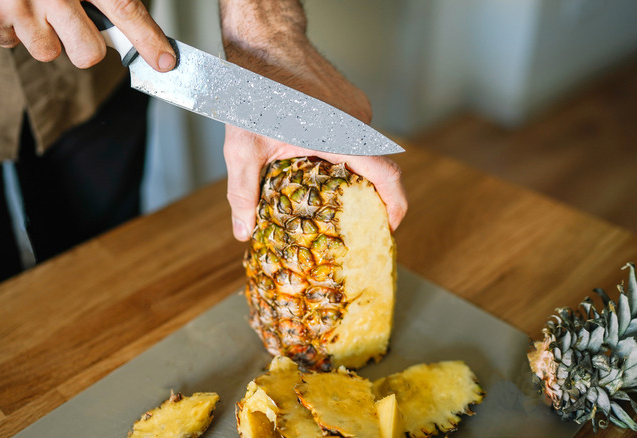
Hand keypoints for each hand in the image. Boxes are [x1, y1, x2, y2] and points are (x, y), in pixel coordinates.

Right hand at [0, 0, 175, 69]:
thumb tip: (128, 23)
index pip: (124, 7)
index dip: (147, 38)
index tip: (165, 61)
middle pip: (88, 52)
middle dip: (85, 48)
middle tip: (72, 25)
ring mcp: (20, 7)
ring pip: (50, 52)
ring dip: (44, 35)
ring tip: (30, 4)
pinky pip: (14, 45)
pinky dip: (12, 29)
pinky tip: (6, 3)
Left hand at [220, 0, 407, 241]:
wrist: (263, 43)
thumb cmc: (253, 90)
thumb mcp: (243, 149)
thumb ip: (244, 193)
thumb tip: (244, 232)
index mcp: (341, 135)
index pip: (386, 175)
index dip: (394, 206)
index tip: (388, 227)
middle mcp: (356, 121)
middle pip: (373, 167)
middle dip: (361, 196)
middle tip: (342, 219)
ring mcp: (356, 108)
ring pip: (360, 150)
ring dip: (345, 170)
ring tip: (317, 187)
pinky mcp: (350, 100)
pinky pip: (352, 133)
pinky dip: (338, 150)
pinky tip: (310, 157)